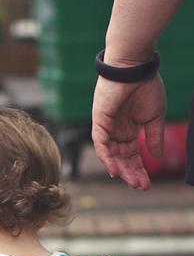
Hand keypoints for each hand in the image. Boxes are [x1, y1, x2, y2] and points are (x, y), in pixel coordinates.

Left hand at [91, 74, 165, 190]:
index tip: (147, 183)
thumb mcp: (154, 117)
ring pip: (111, 155)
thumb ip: (154, 137)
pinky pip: (100, 144)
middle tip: (140, 186)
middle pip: (121, 158)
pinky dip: (106, 158)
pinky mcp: (99, 122)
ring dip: (120, 169)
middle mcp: (116, 132)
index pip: (132, 155)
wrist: (135, 69)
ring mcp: (106, 128)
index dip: (139, 169)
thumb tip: (157, 157)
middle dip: (131, 173)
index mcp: (129, 130)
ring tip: (131, 181)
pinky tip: (114, 170)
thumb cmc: (145, 87)